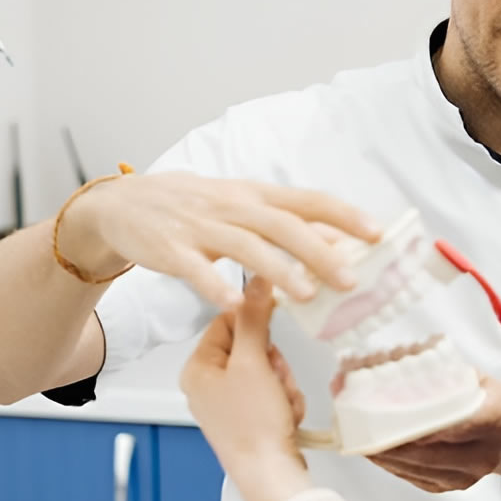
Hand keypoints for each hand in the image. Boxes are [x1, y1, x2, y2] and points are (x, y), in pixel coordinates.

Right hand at [63, 170, 380, 308]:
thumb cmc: (192, 206)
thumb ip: (281, 222)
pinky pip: (196, 270)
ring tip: (307, 294)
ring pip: (246, 247)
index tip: (376, 232)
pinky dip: (214, 285)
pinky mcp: (172, 250)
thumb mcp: (238, 204)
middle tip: (350, 279)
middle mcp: (232, 208)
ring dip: (278, 270)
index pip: (306, 201)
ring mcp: (201, 228)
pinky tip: (231, 304)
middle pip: (283, 226)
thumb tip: (334, 242)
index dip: (342, 215)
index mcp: (253, 196)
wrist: (124, 204)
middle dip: (319, 251)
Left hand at [179, 278, 315, 500]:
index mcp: (197, 367)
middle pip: (251, 345)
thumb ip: (255, 318)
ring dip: (282, 381)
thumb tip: (256, 281)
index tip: (272, 323)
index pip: (226, 320)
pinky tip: (284, 413)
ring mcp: (228, 402)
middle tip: (274, 377)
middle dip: (273, 362)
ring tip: (280, 400)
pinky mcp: (248, 417)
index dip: (254, 321)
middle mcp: (208, 383)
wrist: (268, 472)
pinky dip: (284, 399)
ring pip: (267, 368)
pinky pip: (272, 391)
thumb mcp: (254, 362)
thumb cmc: (252, 426)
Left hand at [367, 376, 500, 492]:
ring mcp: (470, 474)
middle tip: (362, 426)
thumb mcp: (472, 374)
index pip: (459, 422)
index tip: (396, 419)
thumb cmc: (484, 396)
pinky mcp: (453, 485)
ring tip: (360, 436)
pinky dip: (392, 463)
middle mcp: (486, 451)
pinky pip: (415, 477)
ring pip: (418, 467)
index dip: (426, 424)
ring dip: (385, 453)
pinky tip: (376, 450)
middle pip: (431, 451)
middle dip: (392, 439)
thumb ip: (440, 370)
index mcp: (497, 415)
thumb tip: (394, 359)